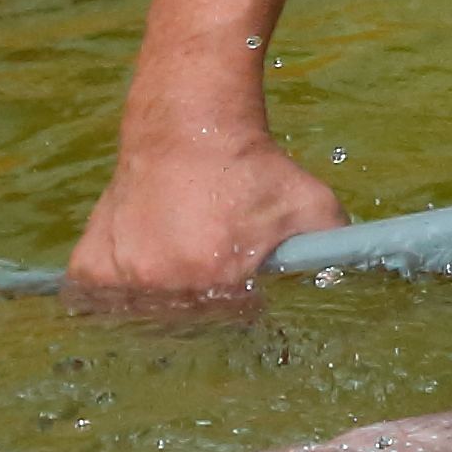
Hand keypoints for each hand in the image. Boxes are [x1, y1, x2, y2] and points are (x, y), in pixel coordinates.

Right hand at [67, 115, 345, 302]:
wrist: (189, 126)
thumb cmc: (254, 167)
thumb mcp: (313, 206)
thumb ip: (339, 251)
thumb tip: (362, 285)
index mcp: (215, 276)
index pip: (237, 323)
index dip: (247, 304)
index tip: (247, 281)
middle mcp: (162, 283)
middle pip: (191, 325)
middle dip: (209, 306)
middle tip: (215, 269)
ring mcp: (121, 278)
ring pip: (146, 319)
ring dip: (165, 304)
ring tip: (182, 264)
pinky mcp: (89, 268)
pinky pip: (101, 303)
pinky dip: (119, 294)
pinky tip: (142, 270)